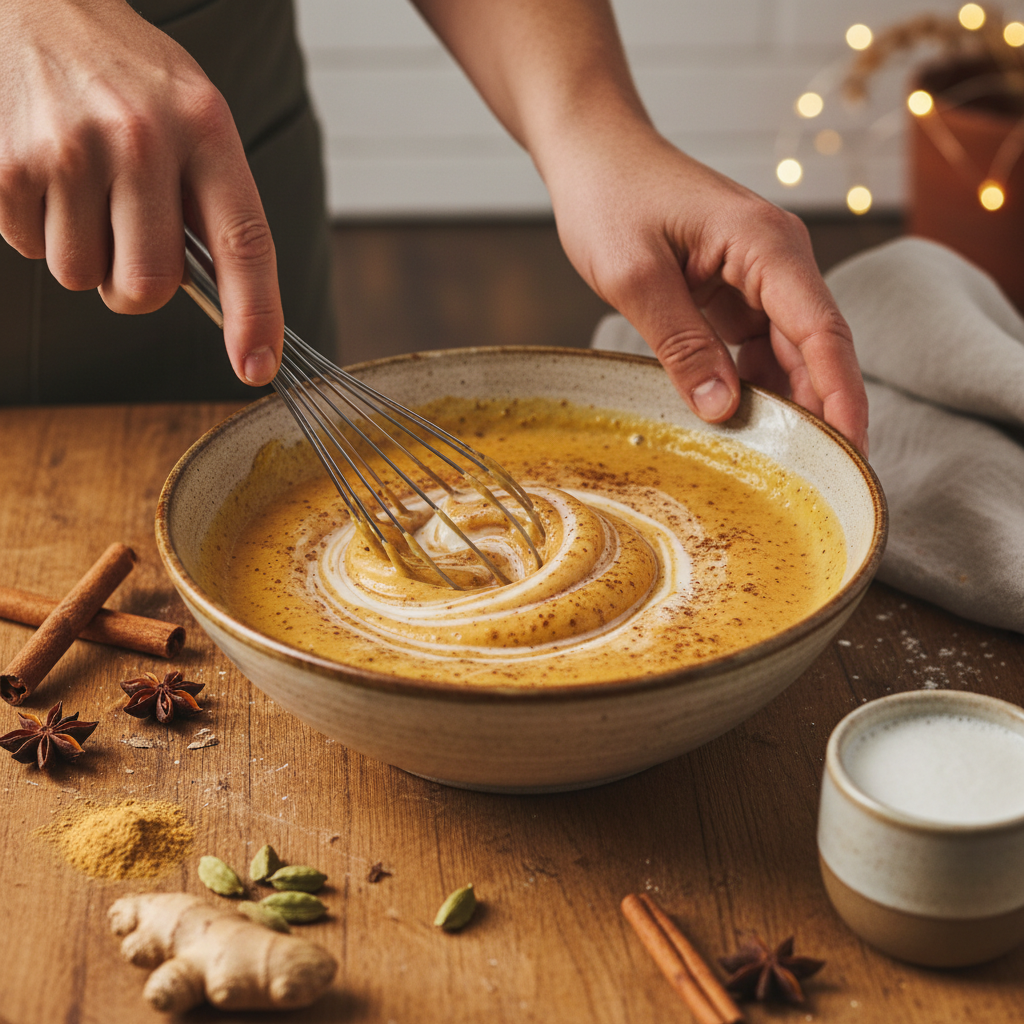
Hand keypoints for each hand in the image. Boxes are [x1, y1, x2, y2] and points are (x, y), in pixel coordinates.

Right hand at [0, 0, 282, 385]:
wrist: (41, 4)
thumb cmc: (132, 79)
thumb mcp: (196, 118)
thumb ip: (213, 202)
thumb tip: (224, 303)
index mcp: (205, 130)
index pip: (244, 243)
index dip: (254, 315)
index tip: (257, 368)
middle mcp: (140, 138)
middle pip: (148, 286)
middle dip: (138, 289)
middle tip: (129, 243)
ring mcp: (69, 150)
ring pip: (82, 277)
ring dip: (84, 255)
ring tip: (84, 189)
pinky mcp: (7, 164)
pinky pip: (30, 250)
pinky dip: (38, 230)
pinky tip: (47, 176)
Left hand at [544, 125, 868, 453]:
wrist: (592, 154)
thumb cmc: (610, 197)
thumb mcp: (636, 278)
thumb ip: (681, 344)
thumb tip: (725, 410)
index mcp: (765, 245)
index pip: (823, 331)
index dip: (841, 397)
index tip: (851, 452)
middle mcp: (776, 260)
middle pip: (817, 348)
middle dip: (823, 412)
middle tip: (820, 478)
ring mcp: (758, 277)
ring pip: (790, 353)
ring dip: (788, 404)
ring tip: (783, 464)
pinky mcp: (734, 292)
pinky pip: (758, 348)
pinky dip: (755, 386)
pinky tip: (745, 425)